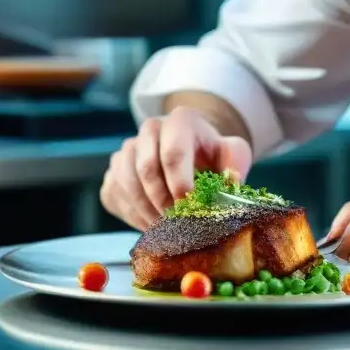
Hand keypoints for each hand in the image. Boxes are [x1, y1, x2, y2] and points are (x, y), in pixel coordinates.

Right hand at [100, 106, 252, 229]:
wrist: (192, 153)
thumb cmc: (212, 155)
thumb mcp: (232, 152)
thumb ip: (235, 162)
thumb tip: (231, 180)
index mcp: (180, 121)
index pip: (173, 153)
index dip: (180, 184)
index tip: (190, 206)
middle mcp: (149, 129)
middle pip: (146, 169)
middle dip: (162, 201)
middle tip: (178, 223)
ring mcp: (127, 148)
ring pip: (126, 183)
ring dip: (146, 211)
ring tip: (165, 229)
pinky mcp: (113, 170)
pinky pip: (114, 194)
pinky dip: (132, 215)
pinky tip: (151, 224)